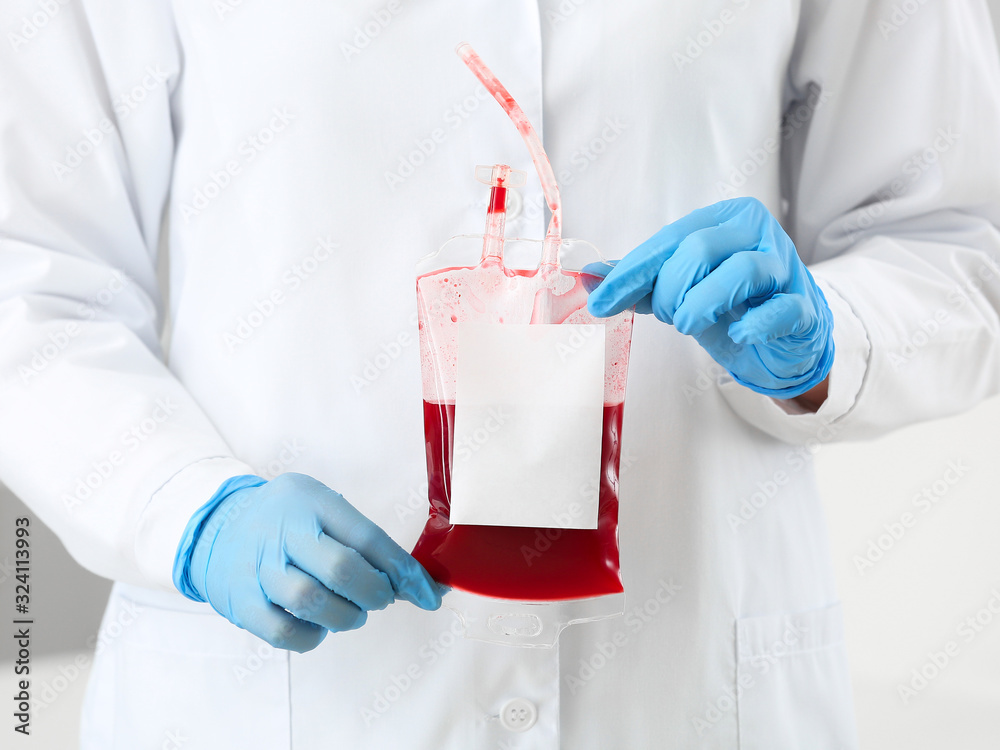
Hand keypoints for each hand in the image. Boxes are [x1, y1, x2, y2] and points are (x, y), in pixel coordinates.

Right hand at [173, 473, 441, 651]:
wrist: (216, 526)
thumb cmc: (286, 522)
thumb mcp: (323, 511)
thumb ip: (365, 543)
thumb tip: (420, 584)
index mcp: (311, 500)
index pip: (367, 537)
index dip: (404, 570)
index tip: (428, 593)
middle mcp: (282, 529)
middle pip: (340, 569)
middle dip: (375, 593)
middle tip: (381, 598)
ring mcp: (257, 566)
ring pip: (311, 601)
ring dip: (346, 616)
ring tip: (351, 612)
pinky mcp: (240, 601)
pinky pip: (283, 632)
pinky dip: (311, 636)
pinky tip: (319, 626)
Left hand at [587, 197, 833, 398]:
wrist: (785, 335)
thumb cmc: (730, 302)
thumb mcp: (681, 287)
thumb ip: (640, 280)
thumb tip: (590, 276)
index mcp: (723, 219)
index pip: (668, 241)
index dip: (630, 273)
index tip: (599, 301)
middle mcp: (756, 233)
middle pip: (699, 250)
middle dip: (670, 290)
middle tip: (666, 316)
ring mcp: (784, 266)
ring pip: (741, 270)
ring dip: (701, 304)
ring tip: (686, 325)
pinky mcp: (804, 304)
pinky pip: (781, 308)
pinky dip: (755, 323)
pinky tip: (738, 334)